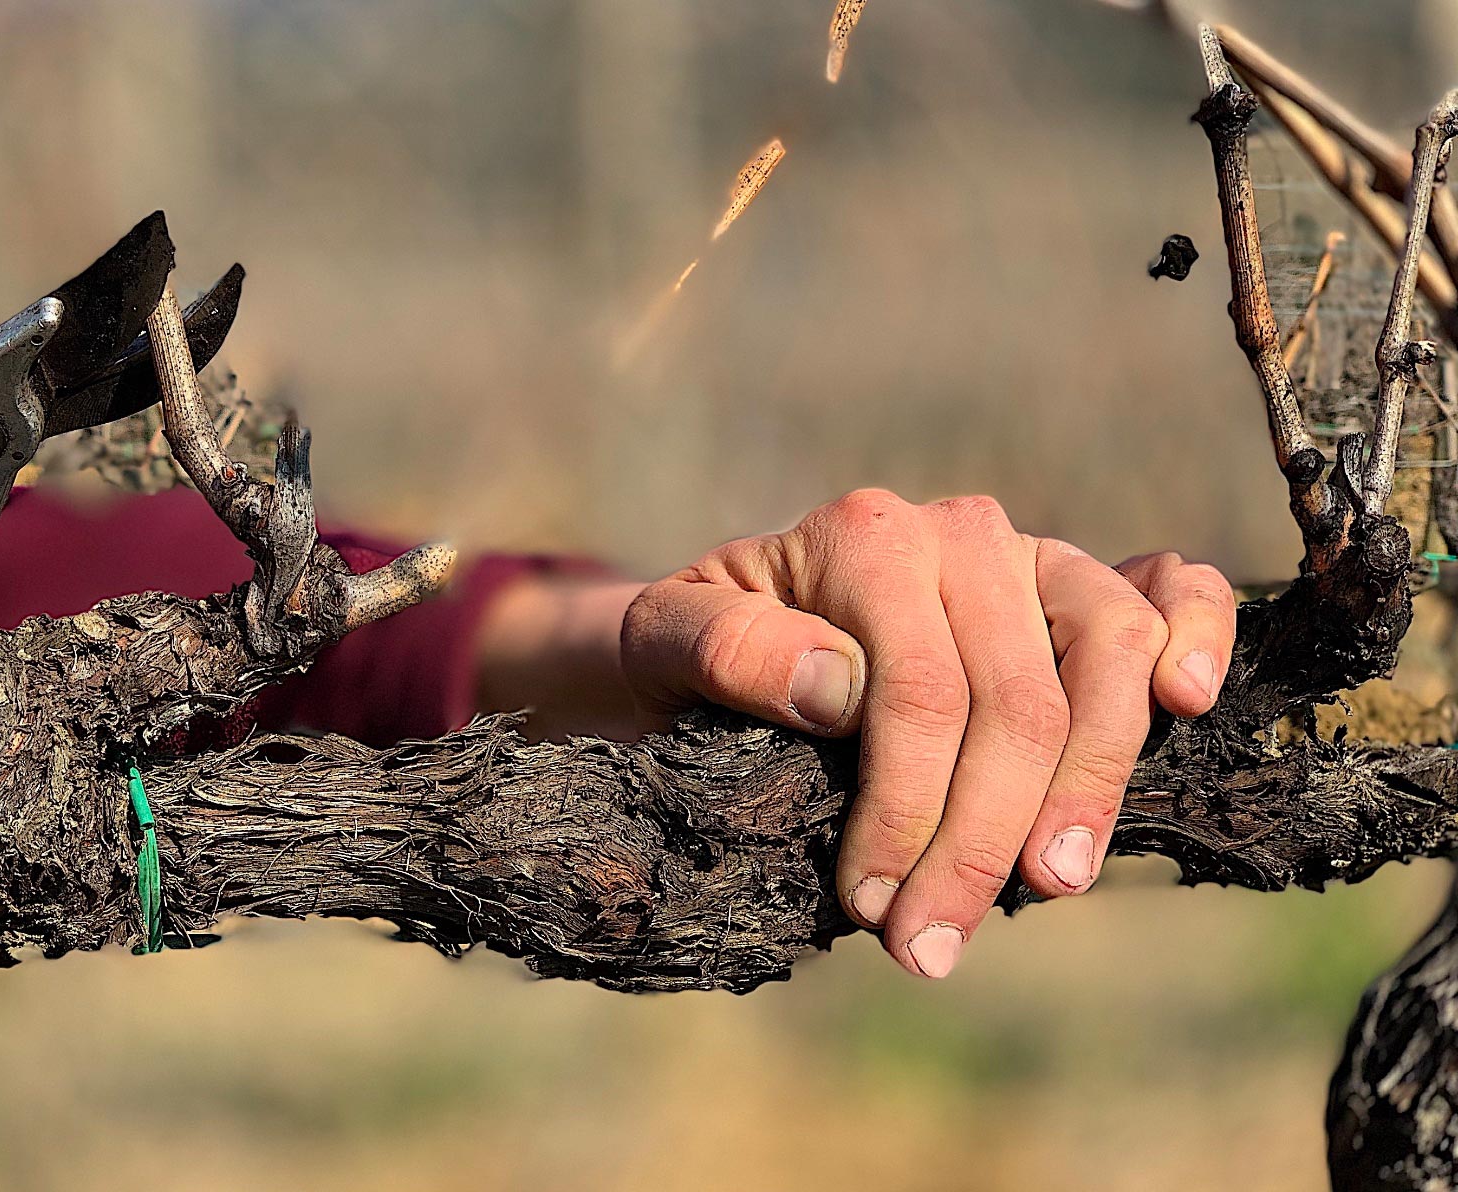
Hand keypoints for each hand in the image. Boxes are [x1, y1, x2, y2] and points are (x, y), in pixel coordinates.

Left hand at [619, 489, 1234, 977]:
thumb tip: (833, 686)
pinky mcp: (1084, 587)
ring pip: (1106, 662)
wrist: (719, 627)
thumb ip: (727, 650)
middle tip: (933, 948)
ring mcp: (1035, 557)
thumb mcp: (667, 639)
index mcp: (868, 537)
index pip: (916, 694)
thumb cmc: (698, 645)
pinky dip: (1199, 632)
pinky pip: (1172, 586)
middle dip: (978, 842)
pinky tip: (1190, 705)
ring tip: (1051, 885)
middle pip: (1015, 701)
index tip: (868, 907)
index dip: (903, 814)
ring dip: (1088, 788)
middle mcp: (963, 534)